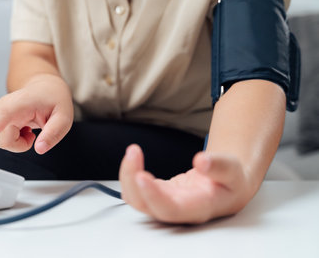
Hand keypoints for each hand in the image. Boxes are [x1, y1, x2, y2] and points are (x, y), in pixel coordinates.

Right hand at [0, 74, 73, 153]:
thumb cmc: (54, 100)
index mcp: (22, 102)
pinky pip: (1, 140)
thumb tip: (40, 149)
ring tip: (30, 130)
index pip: (3, 115)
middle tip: (34, 134)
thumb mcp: (64, 117)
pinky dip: (14, 140)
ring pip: (1, 141)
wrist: (45, 87)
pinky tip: (23, 129)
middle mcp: (4, 107)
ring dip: (17, 143)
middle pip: (2, 139)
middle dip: (20, 145)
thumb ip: (53, 133)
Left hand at [119, 144, 254, 223]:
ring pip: (137, 199)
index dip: (153, 196)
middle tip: (133, 153)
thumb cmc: (231, 181)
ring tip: (133, 151)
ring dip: (128, 176)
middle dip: (133, 181)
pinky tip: (133, 157)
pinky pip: (137, 190)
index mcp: (197, 208)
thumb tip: (201, 160)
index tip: (141, 176)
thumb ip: (219, 166)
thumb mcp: (233, 170)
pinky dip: (130, 174)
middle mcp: (177, 210)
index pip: (170, 209)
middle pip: (146, 205)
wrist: (227, 186)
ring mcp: (164, 203)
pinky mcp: (158, 194)